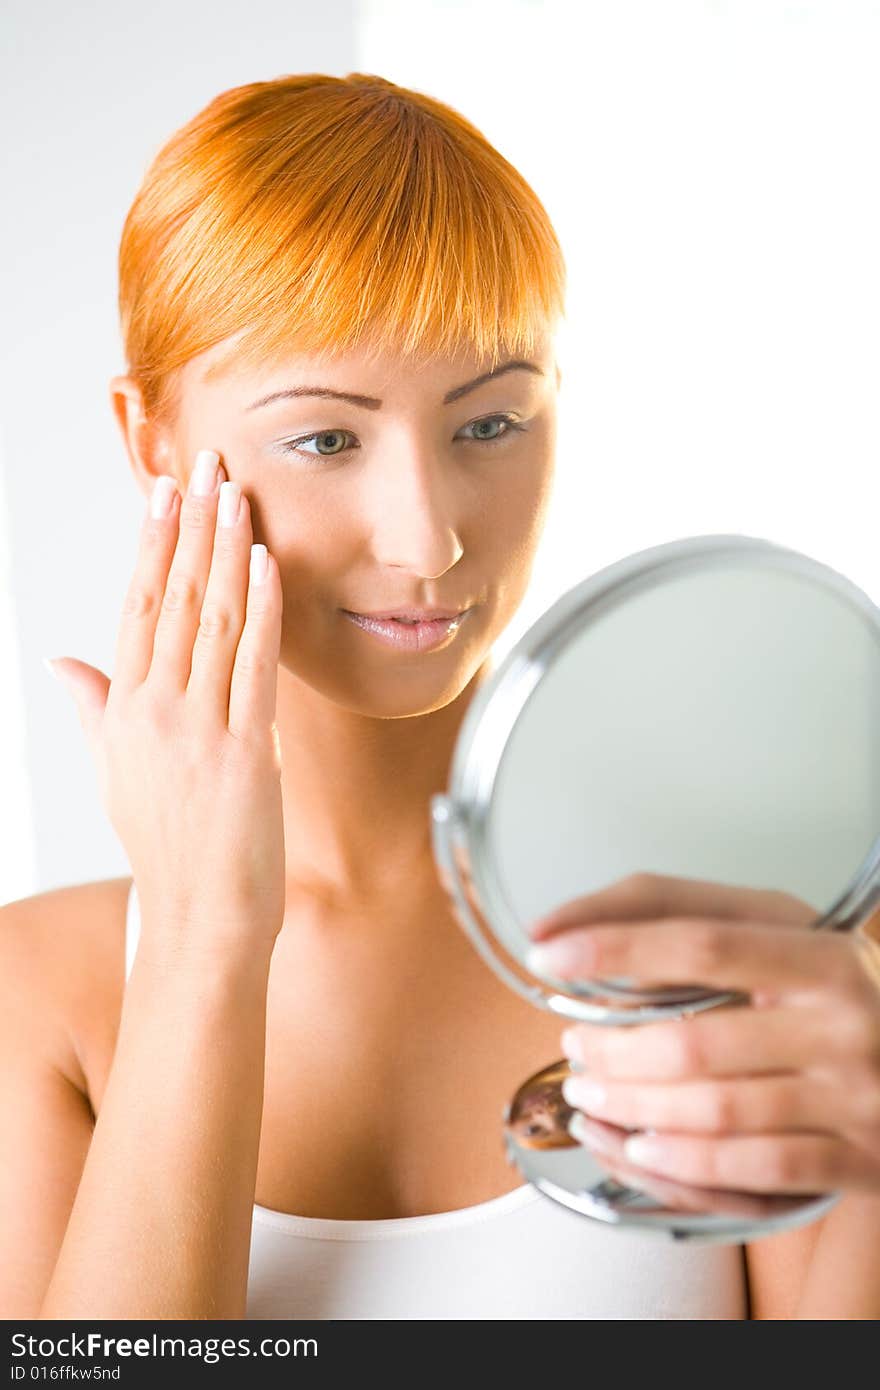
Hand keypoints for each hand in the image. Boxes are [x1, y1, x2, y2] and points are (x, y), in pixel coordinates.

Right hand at [48, 450, 285, 962]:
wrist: (198, 916)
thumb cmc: (163, 844)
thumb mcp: (114, 771)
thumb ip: (91, 707)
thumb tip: (60, 661)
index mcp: (123, 709)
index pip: (137, 607)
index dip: (152, 543)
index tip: (163, 491)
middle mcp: (154, 710)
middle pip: (174, 598)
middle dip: (191, 526)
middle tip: (206, 463)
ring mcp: (198, 729)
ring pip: (213, 620)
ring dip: (227, 550)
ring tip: (237, 493)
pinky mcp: (244, 751)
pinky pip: (253, 666)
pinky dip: (262, 609)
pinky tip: (268, 563)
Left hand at [526, 872, 879, 1196]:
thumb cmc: (832, 984)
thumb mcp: (776, 927)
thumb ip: (677, 913)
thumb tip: (562, 923)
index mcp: (821, 955)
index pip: (701, 944)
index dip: (614, 947)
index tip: (549, 949)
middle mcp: (843, 1023)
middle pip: (693, 1043)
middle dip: (610, 1049)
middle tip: (574, 1042)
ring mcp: (854, 1096)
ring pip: (711, 1113)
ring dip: (630, 1107)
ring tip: (590, 1091)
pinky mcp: (857, 1158)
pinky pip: (753, 1172)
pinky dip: (684, 1165)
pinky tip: (642, 1148)